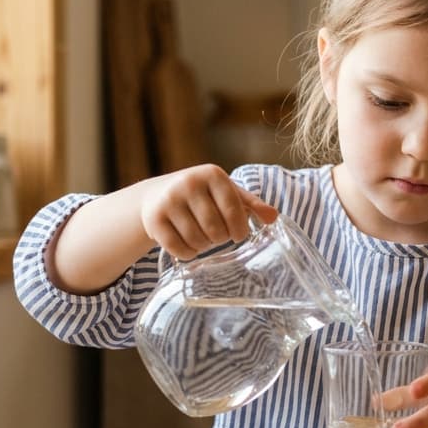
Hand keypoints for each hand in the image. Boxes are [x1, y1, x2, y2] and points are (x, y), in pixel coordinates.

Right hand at [138, 164, 277, 259]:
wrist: (156, 195)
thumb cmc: (201, 196)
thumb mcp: (226, 192)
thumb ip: (251, 204)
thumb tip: (274, 217)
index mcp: (212, 174)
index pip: (234, 210)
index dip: (239, 229)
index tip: (238, 234)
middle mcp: (189, 183)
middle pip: (216, 229)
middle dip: (220, 238)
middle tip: (216, 235)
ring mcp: (169, 200)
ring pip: (197, 241)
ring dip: (204, 247)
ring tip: (202, 237)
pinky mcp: (154, 219)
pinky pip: (178, 249)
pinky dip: (187, 254)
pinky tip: (188, 245)